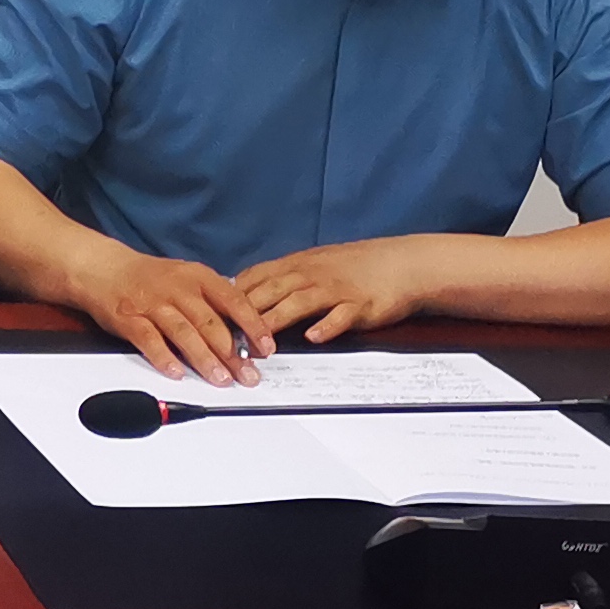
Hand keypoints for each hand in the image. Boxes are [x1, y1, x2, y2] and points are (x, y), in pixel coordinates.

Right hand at [69, 242, 273, 384]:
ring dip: (204, 358)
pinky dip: (163, 357)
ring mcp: (153, 303)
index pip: (233, 301)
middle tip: (247, 375)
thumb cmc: (151, 278)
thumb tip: (245, 334)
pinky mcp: (130, 318)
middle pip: (210, 323)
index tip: (266, 348)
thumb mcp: (188, 279)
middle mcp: (177, 288)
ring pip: (184, 333)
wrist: (104, 268)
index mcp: (198, 277)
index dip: (252, 326)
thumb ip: (214, 303)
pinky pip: (149, 340)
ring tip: (220, 378)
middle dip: (232, 353)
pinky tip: (176, 372)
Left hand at [233, 236, 456, 346]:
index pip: (255, 278)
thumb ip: (282, 279)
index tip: (210, 315)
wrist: (400, 263)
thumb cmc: (353, 267)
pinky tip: (315, 337)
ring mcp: (335, 289)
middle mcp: (311, 274)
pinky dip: (327, 325)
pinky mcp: (359, 304)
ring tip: (261, 345)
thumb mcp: (313, 265)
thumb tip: (245, 291)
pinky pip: (341, 315)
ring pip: (299, 303)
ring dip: (278, 322)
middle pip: (271, 292)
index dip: (231, 297)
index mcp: (296, 265)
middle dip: (246, 315)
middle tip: (225, 338)